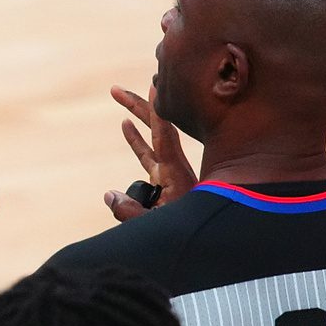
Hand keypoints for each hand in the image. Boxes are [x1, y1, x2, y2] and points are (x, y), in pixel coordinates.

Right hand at [107, 84, 194, 221]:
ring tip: (120, 102)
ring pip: (150, 139)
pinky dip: (138, 138)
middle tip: (115, 90)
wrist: (215, 239)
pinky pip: (149, 153)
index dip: (158, 111)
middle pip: (155, 129)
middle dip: (136, 107)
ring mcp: (171, 174)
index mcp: (175, 174)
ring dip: (135, 119)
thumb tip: (109, 195)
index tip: (154, 87)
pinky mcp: (168, 182)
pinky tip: (126, 127)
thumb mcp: (157, 225)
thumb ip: (130, 212)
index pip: (164, 135)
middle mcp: (173, 168)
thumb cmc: (192, 234)